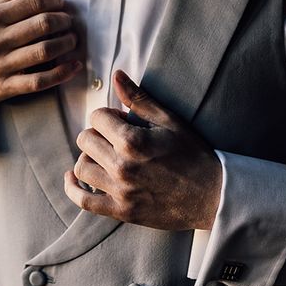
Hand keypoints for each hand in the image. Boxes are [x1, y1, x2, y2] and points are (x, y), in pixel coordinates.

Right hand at [0, 0, 80, 109]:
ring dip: (67, 44)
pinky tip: (73, 66)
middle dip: (64, 21)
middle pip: (44, 24)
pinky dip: (62, 73)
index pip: (33, 2)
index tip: (60, 4)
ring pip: (45, 51)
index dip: (54, 1)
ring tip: (72, 39)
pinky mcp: (4, 88)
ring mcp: (0, 65)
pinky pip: (40, 81)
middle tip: (69, 21)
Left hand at [64, 70, 221, 230]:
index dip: (107, 115)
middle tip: (115, 137)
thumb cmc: (192, 154)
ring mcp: (120, 191)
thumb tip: (116, 75)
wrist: (212, 195)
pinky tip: (73, 177)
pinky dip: (73, 188)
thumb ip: (138, 98)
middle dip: (97, 133)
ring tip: (104, 155)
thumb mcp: (168, 120)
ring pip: (81, 167)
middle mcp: (122, 166)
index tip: (120, 120)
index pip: (97, 117)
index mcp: (133, 141)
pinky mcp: (121, 211)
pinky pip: (83, 201)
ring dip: (89, 157)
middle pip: (85, 140)